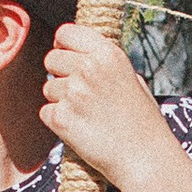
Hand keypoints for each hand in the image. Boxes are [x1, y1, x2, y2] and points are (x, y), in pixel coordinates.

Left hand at [41, 24, 172, 182]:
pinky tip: (79, 129)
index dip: (63, 45)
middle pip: (51, 59)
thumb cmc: (143, 122)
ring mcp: (73, 93)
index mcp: (108, 54)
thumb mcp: (132, 79)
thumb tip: (78, 53)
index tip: (66, 56)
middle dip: (59, 74)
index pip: (66, 33)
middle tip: (78, 93)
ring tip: (86, 115)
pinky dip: (57, 121)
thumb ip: (104, 63)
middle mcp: (88, 68)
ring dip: (60, 100)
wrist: (146, 159)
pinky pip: (46, 112)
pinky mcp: (61, 118)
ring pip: (48, 88)